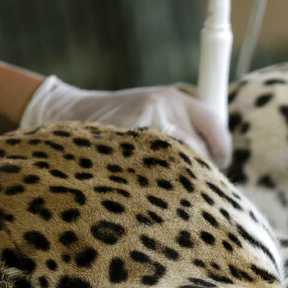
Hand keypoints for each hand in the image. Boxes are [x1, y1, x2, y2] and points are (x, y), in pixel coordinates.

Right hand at [20, 76, 230, 165]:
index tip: (220, 164)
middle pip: (198, 148)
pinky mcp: (124, 135)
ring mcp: (143, 119)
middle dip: (198, 170)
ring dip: (177, 181)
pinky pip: (152, 170)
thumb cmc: (117, 122)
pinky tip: (141, 186)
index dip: (221, 148)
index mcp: (174, 97)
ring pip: (179, 162)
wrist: (66, 112)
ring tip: (165, 190)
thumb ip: (183, 130)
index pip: (213, 122)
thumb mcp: (153, 113)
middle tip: (191, 186)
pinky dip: (152, 183)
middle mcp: (163, 103)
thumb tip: (217, 164)